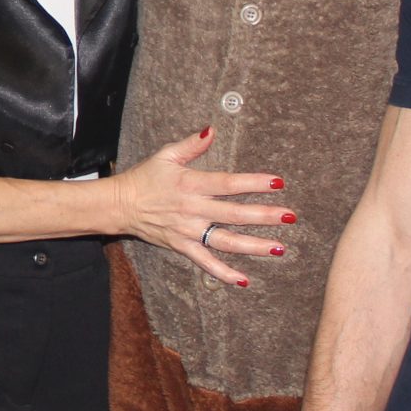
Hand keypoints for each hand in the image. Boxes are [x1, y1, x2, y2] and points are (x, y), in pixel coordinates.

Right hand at [107, 129, 294, 285]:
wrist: (120, 205)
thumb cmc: (144, 178)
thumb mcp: (166, 155)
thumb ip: (191, 145)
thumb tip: (212, 130)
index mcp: (191, 184)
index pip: (228, 183)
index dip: (253, 183)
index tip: (277, 182)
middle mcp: (193, 209)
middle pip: (234, 214)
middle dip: (264, 216)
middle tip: (290, 217)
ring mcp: (188, 231)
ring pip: (225, 240)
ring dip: (253, 246)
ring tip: (278, 248)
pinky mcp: (181, 246)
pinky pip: (205, 262)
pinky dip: (223, 273)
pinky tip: (243, 280)